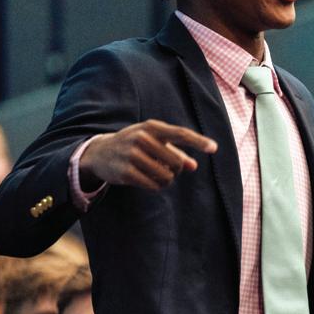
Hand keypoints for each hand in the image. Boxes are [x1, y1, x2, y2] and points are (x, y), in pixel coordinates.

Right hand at [79, 119, 216, 190]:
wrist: (99, 153)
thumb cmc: (134, 145)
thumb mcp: (153, 142)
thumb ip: (175, 152)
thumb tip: (193, 165)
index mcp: (152, 127)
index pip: (180, 133)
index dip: (198, 141)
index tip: (214, 148)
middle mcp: (141, 138)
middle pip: (176, 162)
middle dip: (176, 169)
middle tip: (168, 168)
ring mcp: (132, 155)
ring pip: (166, 176)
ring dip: (166, 179)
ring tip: (157, 174)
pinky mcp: (125, 172)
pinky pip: (153, 185)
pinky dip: (156, 186)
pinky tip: (148, 180)